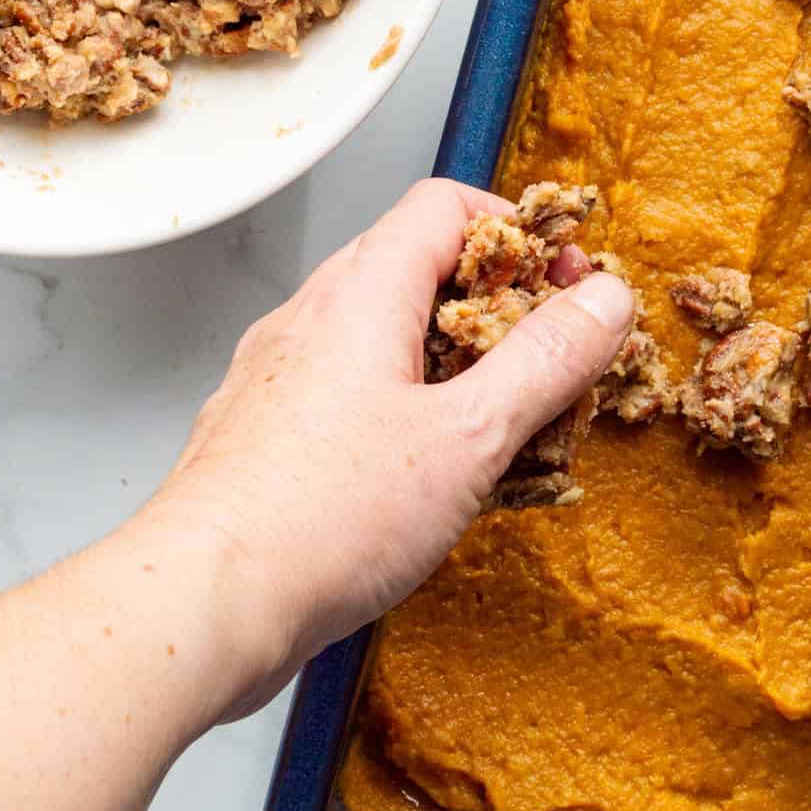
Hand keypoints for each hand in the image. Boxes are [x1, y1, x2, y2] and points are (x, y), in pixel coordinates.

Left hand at [146, 178, 634, 721]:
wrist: (205, 604)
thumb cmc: (324, 517)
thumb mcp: (468, 436)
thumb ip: (544, 362)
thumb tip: (605, 301)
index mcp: (360, 294)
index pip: (445, 207)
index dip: (518, 231)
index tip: (568, 283)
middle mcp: (311, 320)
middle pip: (416, 270)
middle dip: (494, 307)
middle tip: (548, 360)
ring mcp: (282, 377)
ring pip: (384, 338)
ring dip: (453, 365)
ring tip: (502, 424)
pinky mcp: (270, 435)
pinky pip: (355, 395)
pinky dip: (408, 412)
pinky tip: (433, 475)